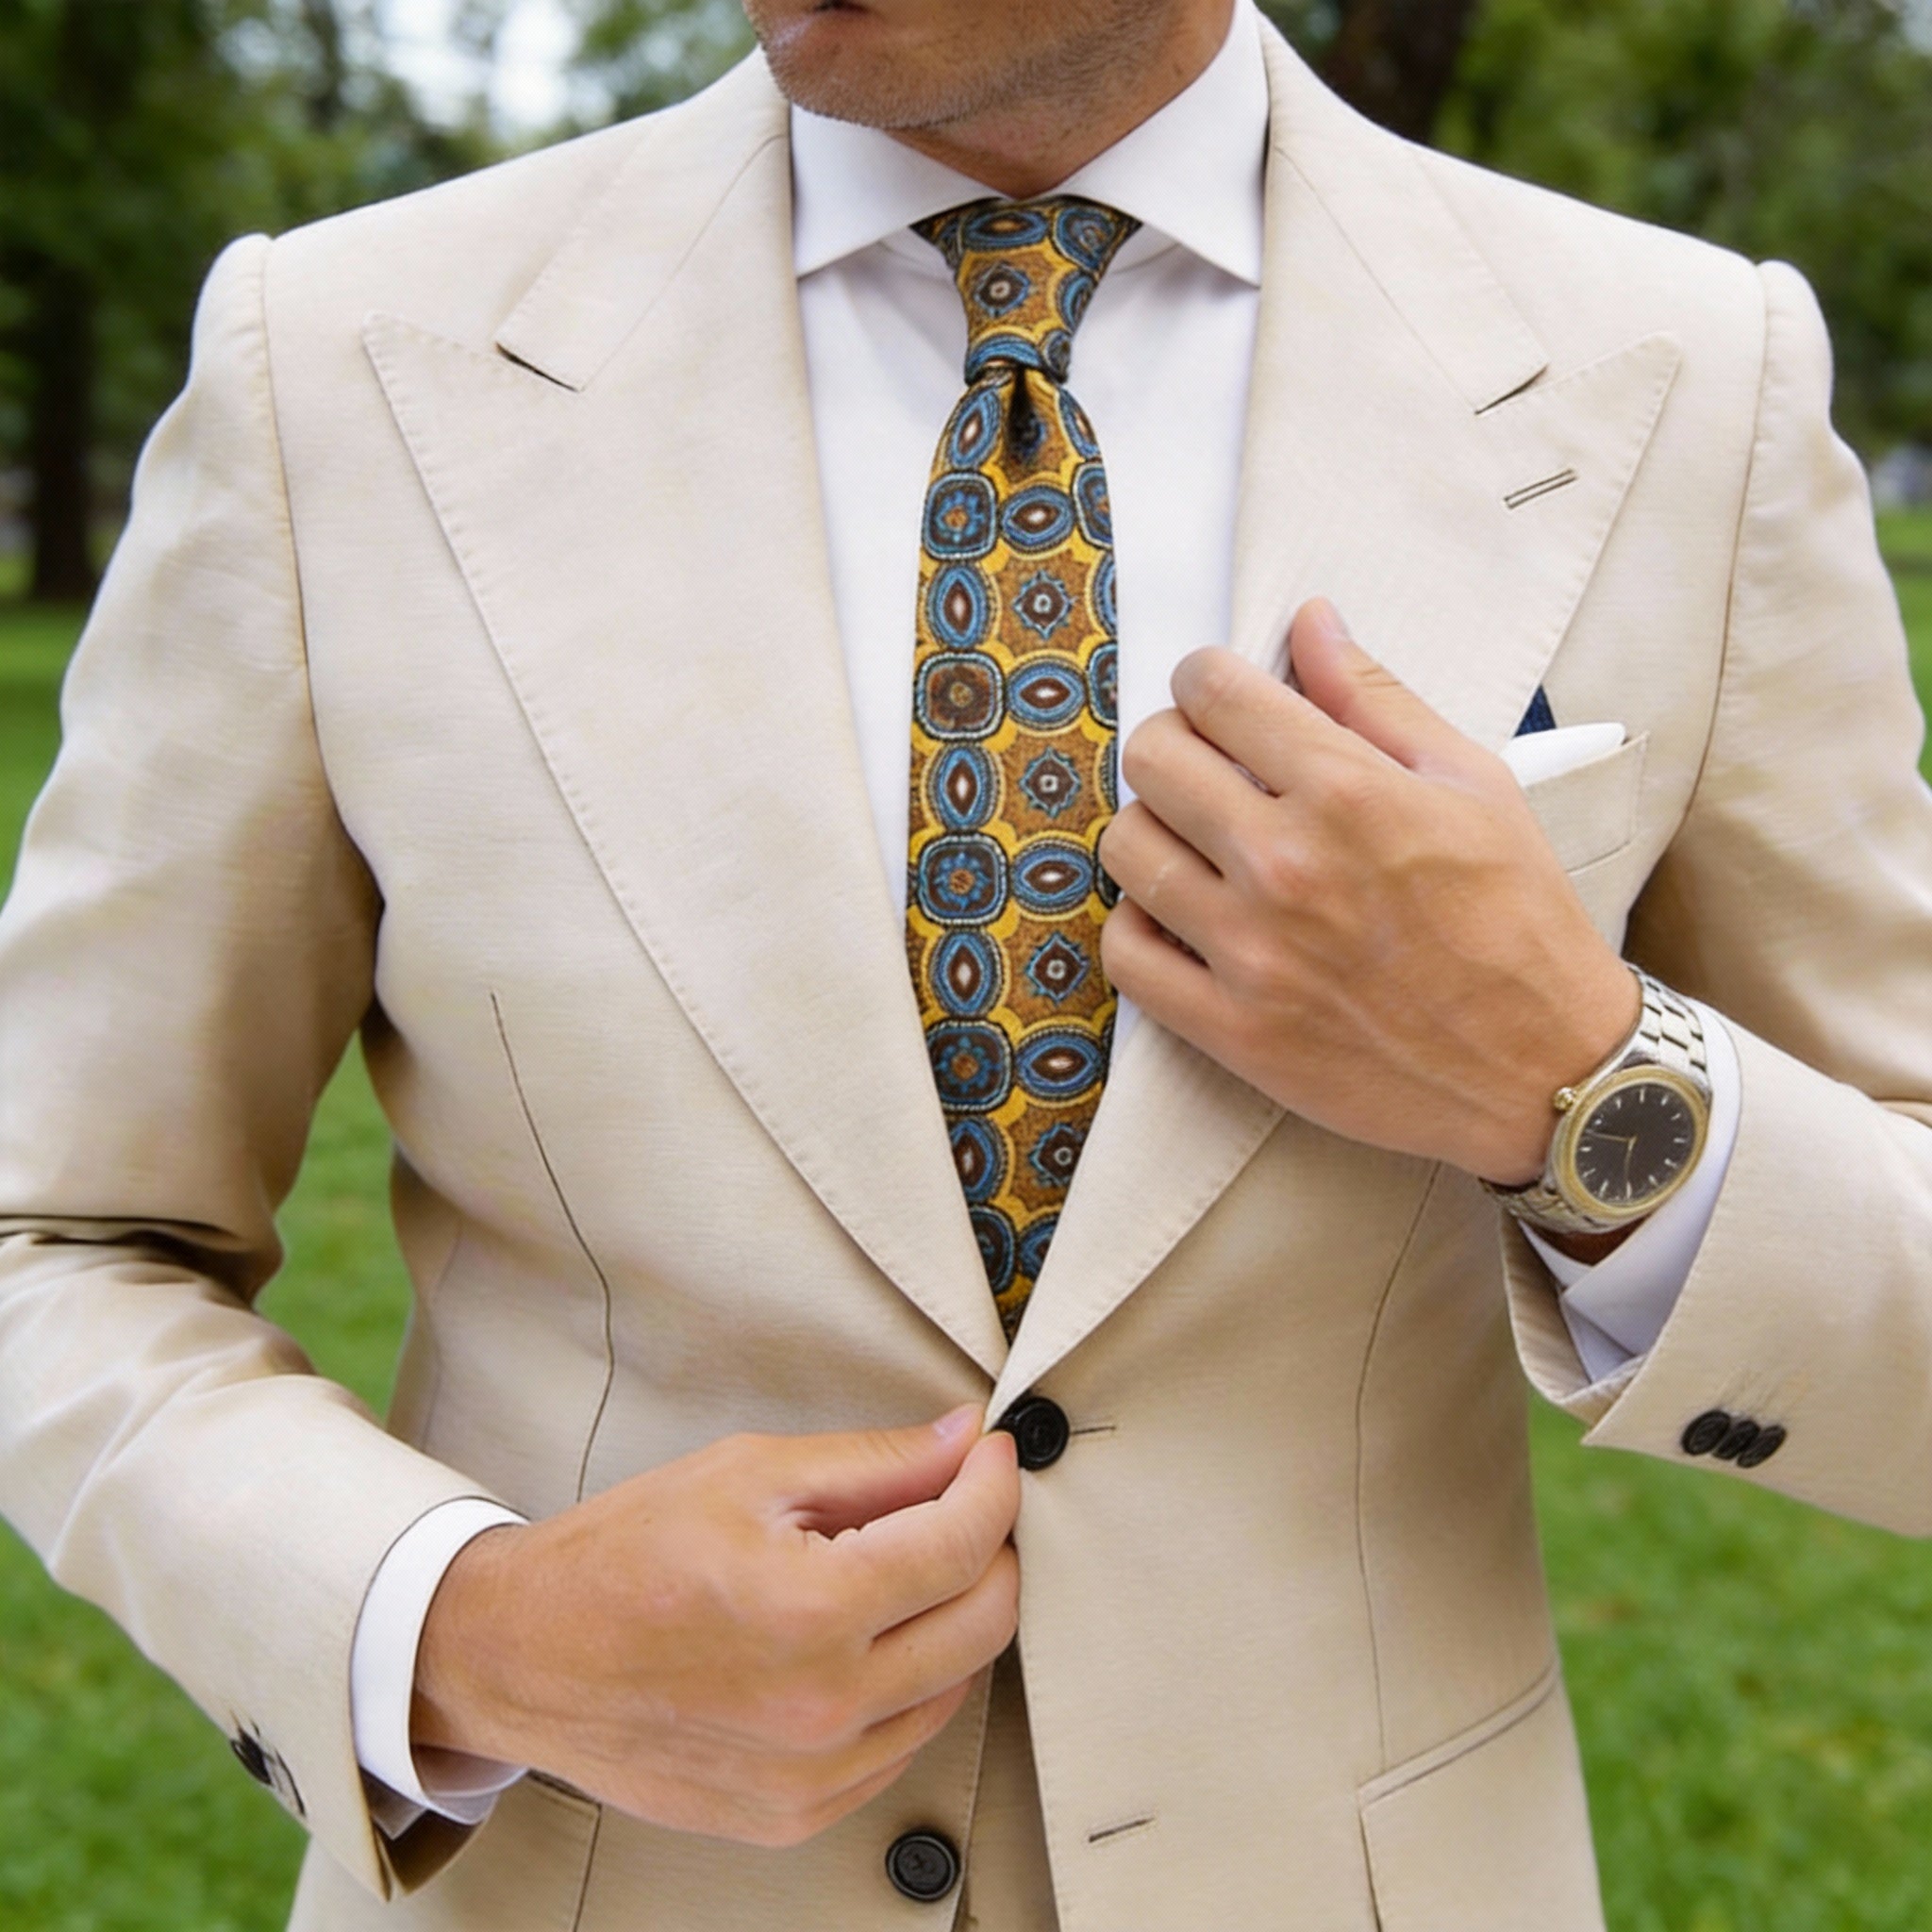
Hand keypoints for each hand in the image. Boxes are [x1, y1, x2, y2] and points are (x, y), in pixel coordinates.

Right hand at [412, 1407, 1019, 1847]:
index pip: (963, 1543)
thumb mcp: (748, 1474)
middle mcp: (822, 1707)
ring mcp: (811, 1776)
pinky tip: (862, 1639)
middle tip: (958, 1504)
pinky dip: (908, 1684)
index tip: (992, 1456)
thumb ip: (874, 1462)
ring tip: (895, 1569)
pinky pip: (901, 1745)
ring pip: (954, 1687)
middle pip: (984, 1622)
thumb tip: (964, 1440)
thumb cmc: (622, 1557)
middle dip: (989, 1548)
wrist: (526, 1657)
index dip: (994, 1485)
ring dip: (950, 1618)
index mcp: (810, 1610)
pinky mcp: (795, 1815)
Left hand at [1099, 598, 1638, 1184]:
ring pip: (1127, 848)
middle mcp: (1286, 865)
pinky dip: (1139, 924)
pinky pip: (1126, 953)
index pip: (1213, 691)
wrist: (1544, 1069)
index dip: (1206, 679)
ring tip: (1198, 843)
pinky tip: (1182, 915)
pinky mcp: (1231, 1029)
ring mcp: (1250, 952)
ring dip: (1153, 830)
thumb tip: (1309, 621)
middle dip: (1175, 743)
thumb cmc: (1518, 920)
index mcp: (1348, 792)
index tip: (1220, 697)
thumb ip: (1376, 698)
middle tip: (1209, 767)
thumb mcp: (1473, 784)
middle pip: (1154, 759)